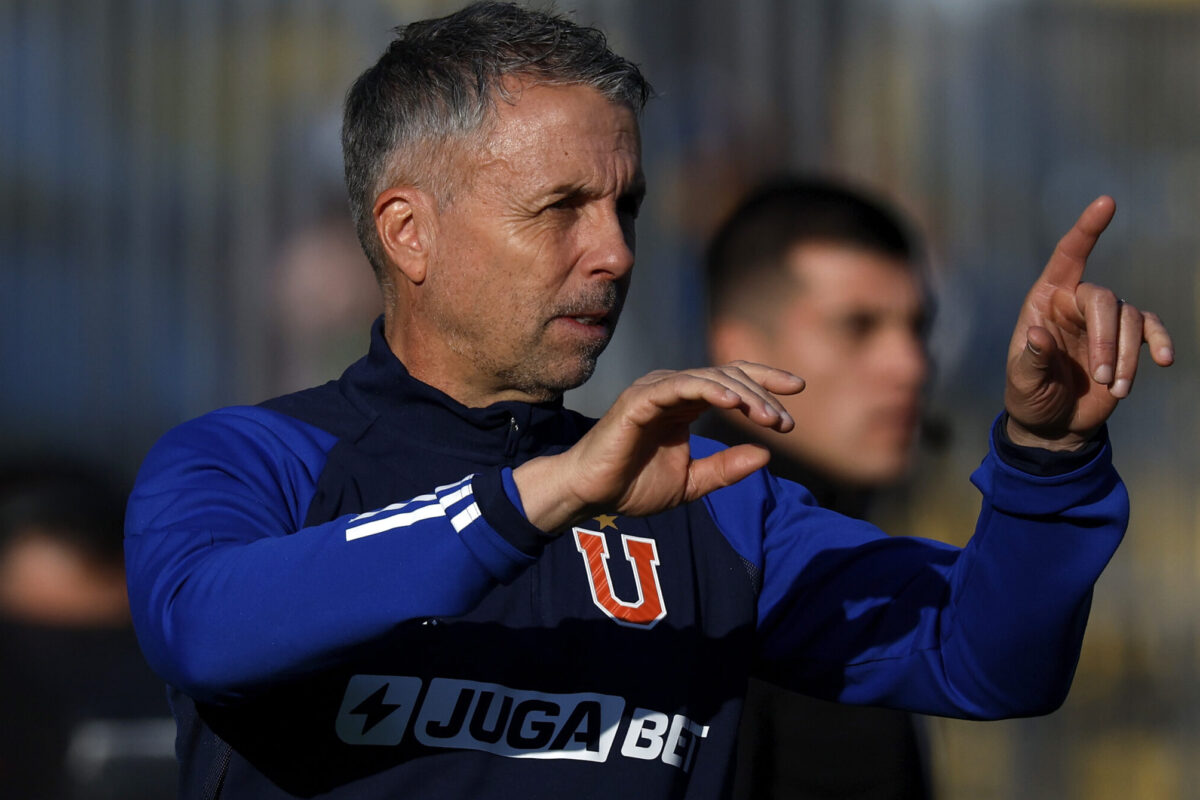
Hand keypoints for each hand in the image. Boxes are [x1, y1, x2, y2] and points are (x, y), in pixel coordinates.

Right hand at [513, 362, 803, 531]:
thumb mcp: (691, 483)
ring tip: (767, 416)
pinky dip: (707, 388)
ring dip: (743, 395)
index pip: (732, 380)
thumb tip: (766, 455)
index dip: (765, 381)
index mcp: (685, 404)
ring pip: (709, 378)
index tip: (798, 389)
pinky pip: (679, 386)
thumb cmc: (632, 485)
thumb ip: (726, 469)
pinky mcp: (639, 399)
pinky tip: (731, 401)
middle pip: (728, 376)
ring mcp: (655, 390)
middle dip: (762, 395)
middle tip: (784, 422)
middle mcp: (673, 390)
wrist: (591, 494)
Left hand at [1005, 196, 1173, 449]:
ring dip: (1126, 356)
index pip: (1067, 257)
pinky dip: (1159, 343)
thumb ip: (1031, 360)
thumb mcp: (1022, 383)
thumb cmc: (1030, 397)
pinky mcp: (1127, 340)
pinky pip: (1150, 329)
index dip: (1086, 230)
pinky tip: (1164, 361)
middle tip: (1103, 378)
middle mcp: (1074, 304)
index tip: (1107, 202)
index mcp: (1044, 302)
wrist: (1053, 424)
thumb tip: (1039, 335)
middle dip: (1107, 339)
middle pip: (1104, 299)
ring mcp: (1103, 321)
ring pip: (1129, 319)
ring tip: (1115, 389)